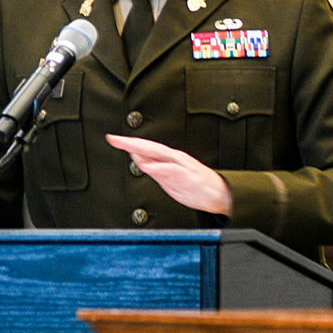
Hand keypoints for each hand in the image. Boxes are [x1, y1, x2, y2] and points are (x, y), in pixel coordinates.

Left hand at [105, 135, 233, 215]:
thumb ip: (155, 169)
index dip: (129, 144)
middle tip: (113, 139)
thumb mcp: (170, 179)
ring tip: (125, 146)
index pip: (145, 148)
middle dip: (130, 143)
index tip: (113, 139)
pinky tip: (146, 166)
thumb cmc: (196, 186)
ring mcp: (181, 165)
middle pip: (148, 147)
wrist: (220, 194)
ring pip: (158, 154)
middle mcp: (174, 158)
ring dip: (141, 150)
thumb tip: (138, 161)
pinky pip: (171, 170)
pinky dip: (158, 167)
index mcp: (169, 158)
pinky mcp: (188, 176)